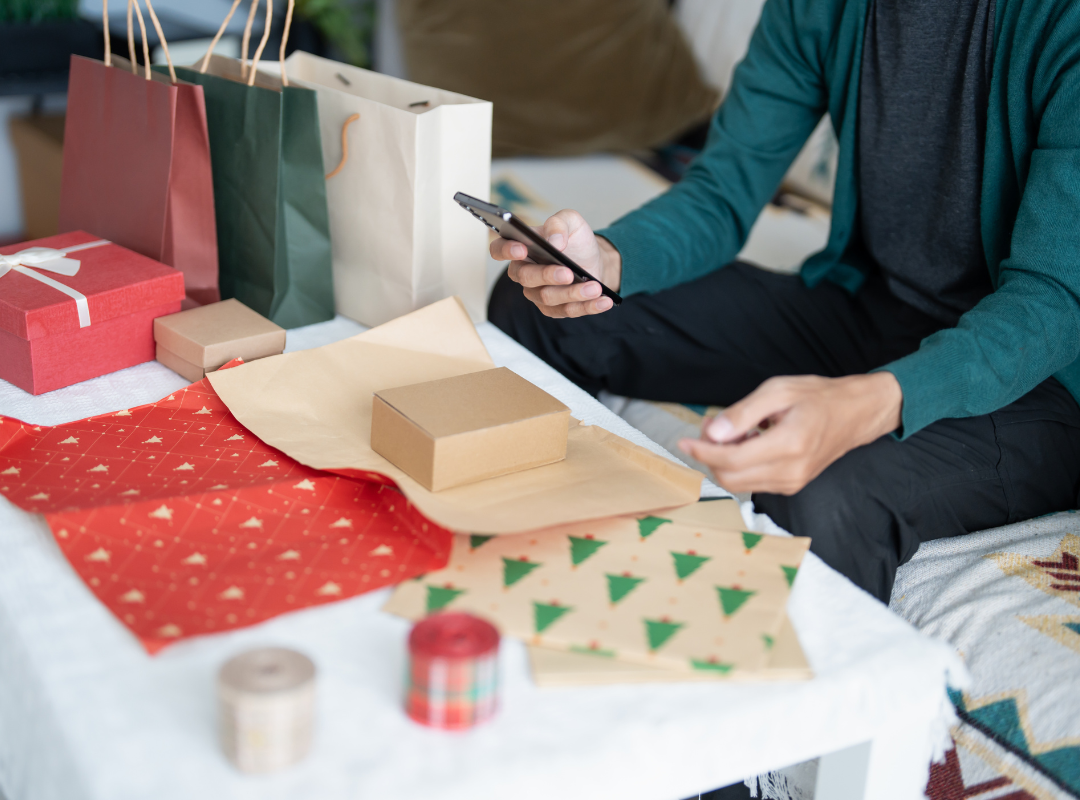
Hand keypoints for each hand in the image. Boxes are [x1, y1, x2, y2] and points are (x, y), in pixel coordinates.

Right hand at [490, 209, 621, 317]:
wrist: (595, 260)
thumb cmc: (576, 241)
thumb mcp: (571, 221)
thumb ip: (559, 223)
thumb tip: (554, 241)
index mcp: (521, 247)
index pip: (499, 249)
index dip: (505, 250)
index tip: (521, 248)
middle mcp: (524, 273)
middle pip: (526, 278)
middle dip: (547, 276)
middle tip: (568, 273)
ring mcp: (538, 293)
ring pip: (548, 298)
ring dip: (573, 293)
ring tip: (594, 287)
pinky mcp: (555, 309)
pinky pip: (568, 311)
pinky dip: (588, 307)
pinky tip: (603, 300)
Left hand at [677, 373, 902, 494]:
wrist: (856, 414)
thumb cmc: (818, 397)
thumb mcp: (778, 391)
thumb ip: (743, 412)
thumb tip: (713, 432)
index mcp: (788, 444)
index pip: (731, 459)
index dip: (702, 451)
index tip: (684, 439)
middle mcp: (791, 470)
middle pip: (730, 477)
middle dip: (709, 456)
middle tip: (709, 428)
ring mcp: (793, 482)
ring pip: (739, 483)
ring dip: (723, 461)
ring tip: (729, 432)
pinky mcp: (792, 485)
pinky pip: (753, 482)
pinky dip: (739, 466)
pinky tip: (746, 442)